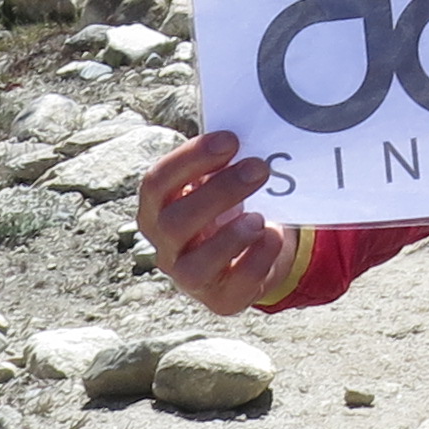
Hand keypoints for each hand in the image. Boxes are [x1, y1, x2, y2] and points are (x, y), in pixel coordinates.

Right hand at [137, 130, 297, 315]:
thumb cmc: (226, 205)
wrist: (248, 252)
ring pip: (196, 264)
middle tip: (259, 168)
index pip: (156, 183)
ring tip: (259, 216)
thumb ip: (221, 161)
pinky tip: (272, 236)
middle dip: (219, 193)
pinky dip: (256, 260)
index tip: (230, 140)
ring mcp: (188, 276)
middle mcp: (164, 245)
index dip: (190, 160)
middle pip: (176, 223)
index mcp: (156, 208)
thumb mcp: (216, 181)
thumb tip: (250, 129)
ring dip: (231, 237)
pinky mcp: (220, 299)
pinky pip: (234, 286)